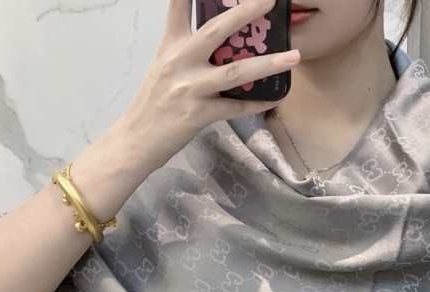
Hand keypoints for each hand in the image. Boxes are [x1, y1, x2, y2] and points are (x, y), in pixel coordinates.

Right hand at [119, 0, 300, 173]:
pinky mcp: (198, 114)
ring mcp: (190, 88)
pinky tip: (275, 98)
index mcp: (171, 46)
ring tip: (294, 56)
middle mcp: (180, 61)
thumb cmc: (153, 104)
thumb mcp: (163, 67)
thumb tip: (218, 42)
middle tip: (269, 0)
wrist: (136, 139)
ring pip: (235, 72)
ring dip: (268, 64)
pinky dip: (257, 104)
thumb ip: (186, 51)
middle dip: (246, 12)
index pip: (179, 5)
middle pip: (217, 30)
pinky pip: (236, 108)